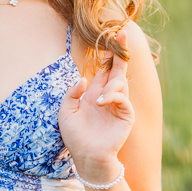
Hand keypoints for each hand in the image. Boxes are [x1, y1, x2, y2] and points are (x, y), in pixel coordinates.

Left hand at [58, 27, 134, 181]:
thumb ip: (71, 93)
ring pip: (120, 83)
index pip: (104, 69)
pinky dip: (112, 97)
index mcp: (95, 93)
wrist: (86, 156)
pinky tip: (100, 101)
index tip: (110, 37)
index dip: (108, 54)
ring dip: (111, 82)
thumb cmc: (75, 136)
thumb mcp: (66, 111)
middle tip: (122, 34)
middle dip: (120, 52)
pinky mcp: (125, 116)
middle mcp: (108, 96)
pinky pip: (122, 100)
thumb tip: (83, 78)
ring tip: (98, 96)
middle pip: (117, 69)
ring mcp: (118, 106)